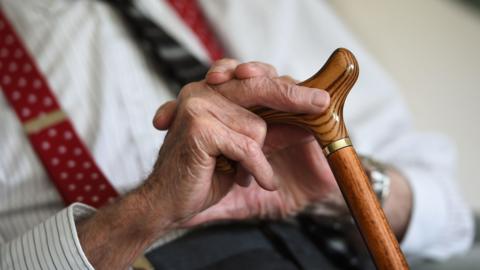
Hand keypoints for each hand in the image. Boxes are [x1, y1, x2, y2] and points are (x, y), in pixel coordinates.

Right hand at [77, 60, 331, 269]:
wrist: (166, 203)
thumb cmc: (202, 174)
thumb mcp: (240, 147)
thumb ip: (265, 128)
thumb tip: (305, 118)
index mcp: (210, 92)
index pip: (254, 79)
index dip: (285, 87)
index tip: (316, 97)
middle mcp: (202, 91)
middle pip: (259, 86)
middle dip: (293, 98)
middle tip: (322, 103)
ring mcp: (198, 105)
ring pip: (256, 127)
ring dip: (256, 158)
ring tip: (236, 172)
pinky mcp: (199, 127)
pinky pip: (247, 147)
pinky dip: (254, 169)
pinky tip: (246, 181)